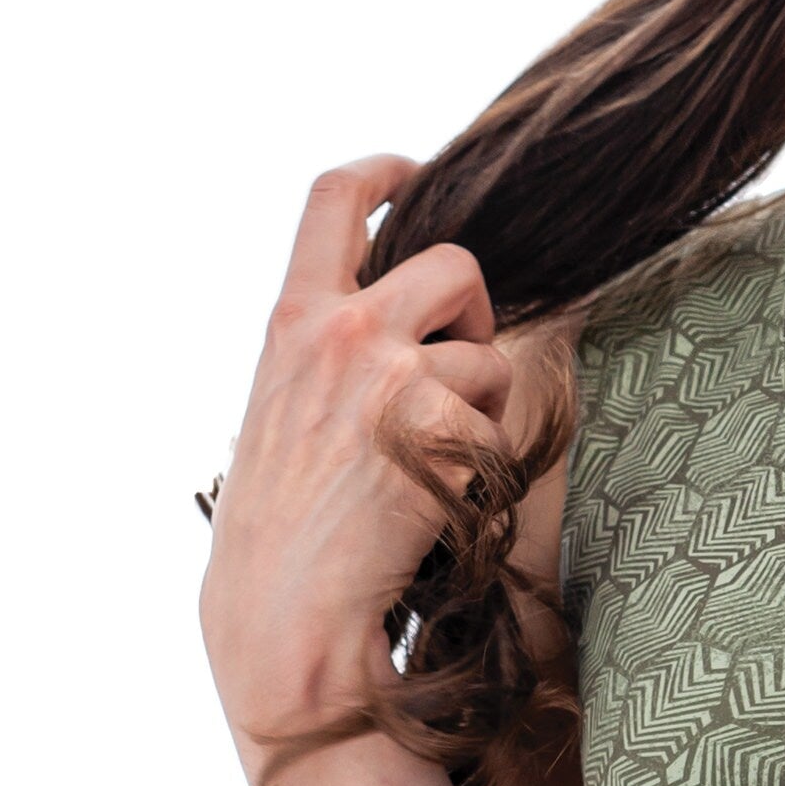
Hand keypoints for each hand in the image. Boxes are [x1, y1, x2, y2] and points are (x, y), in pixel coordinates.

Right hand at [198, 155, 514, 771]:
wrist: (283, 615)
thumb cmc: (283, 533)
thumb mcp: (282, 414)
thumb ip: (332, 354)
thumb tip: (404, 320)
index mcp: (290, 321)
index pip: (333, 199)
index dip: (385, 171)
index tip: (415, 173)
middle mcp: (340, 330)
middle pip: (454, 264)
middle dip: (475, 311)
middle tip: (457, 370)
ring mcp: (392, 374)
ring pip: (490, 358)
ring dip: (480, 412)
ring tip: (422, 475)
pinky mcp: (440, 425)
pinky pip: (502, 430)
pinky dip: (485, 470)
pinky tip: (433, 508)